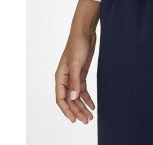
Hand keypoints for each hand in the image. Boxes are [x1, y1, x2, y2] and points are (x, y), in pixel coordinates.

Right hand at [55, 0, 99, 123]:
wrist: (85, 32)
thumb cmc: (77, 45)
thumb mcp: (76, 64)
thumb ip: (74, 81)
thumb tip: (73, 98)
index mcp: (60, 77)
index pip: (61, 99)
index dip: (67, 111)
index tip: (74, 120)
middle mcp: (65, 79)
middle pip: (70, 100)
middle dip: (77, 111)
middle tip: (86, 120)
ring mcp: (74, 76)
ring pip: (76, 96)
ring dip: (82, 106)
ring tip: (90, 116)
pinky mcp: (81, 73)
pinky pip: (82, 90)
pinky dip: (87, 98)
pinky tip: (92, 104)